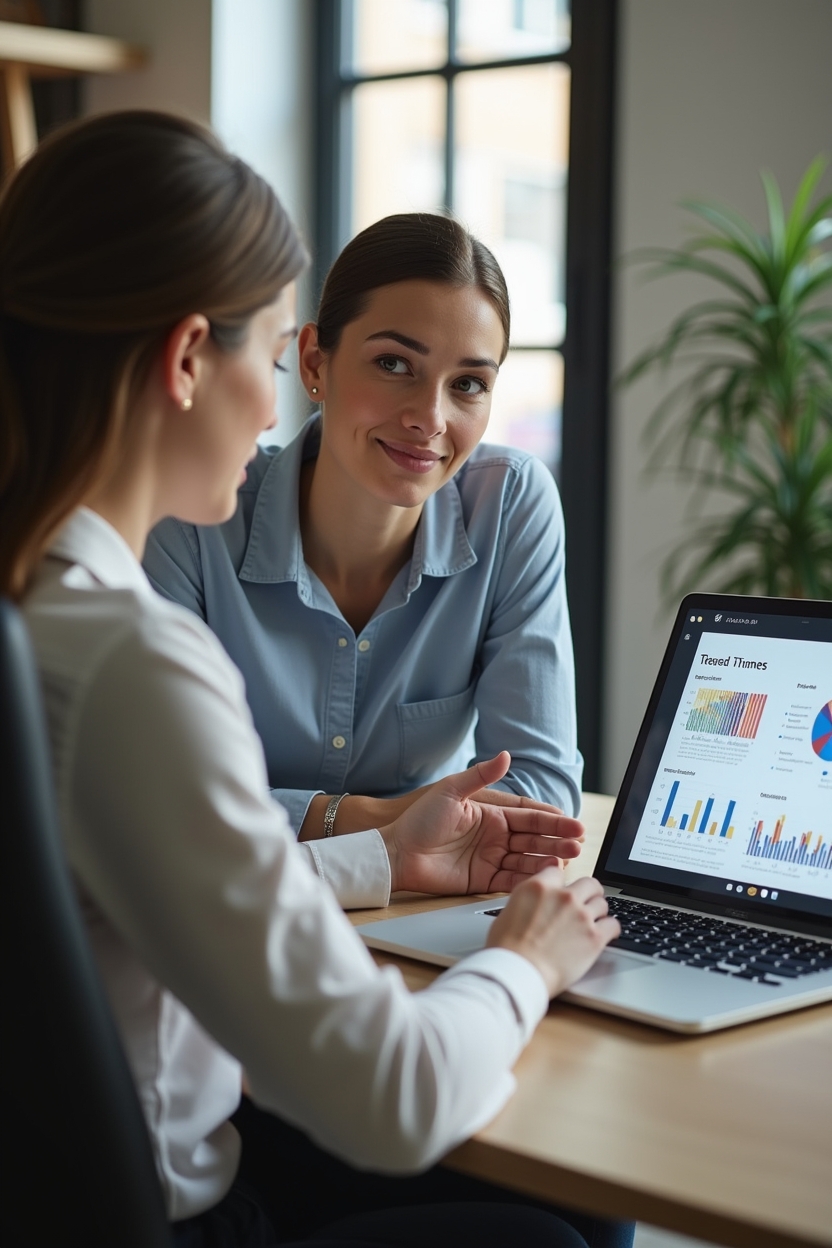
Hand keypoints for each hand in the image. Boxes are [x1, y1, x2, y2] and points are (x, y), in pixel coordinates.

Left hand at [379, 752, 583, 894]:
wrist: (398, 852)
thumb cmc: (420, 819)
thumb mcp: (451, 791)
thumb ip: (480, 776)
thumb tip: (506, 755)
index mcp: (492, 814)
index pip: (529, 816)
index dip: (552, 820)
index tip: (573, 822)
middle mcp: (495, 837)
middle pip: (534, 839)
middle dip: (557, 840)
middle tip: (578, 843)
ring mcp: (490, 859)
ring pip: (527, 860)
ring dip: (548, 860)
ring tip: (567, 860)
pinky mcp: (482, 881)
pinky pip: (511, 881)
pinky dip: (528, 879)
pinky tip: (544, 877)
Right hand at [487, 869, 619, 996]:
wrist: (520, 972)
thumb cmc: (508, 949)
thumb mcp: (507, 912)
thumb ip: (527, 901)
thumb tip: (534, 904)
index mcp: (539, 887)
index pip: (558, 872)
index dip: (560, 883)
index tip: (562, 891)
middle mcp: (563, 896)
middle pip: (589, 883)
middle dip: (588, 892)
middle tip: (587, 901)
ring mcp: (581, 915)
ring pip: (602, 903)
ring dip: (598, 912)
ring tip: (594, 922)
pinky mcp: (595, 937)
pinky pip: (613, 925)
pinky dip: (611, 929)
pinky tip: (606, 934)